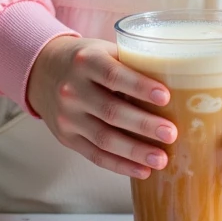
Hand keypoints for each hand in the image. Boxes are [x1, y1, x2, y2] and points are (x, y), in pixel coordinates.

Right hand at [26, 35, 176, 180]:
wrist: (42, 72)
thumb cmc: (85, 60)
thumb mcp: (103, 50)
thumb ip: (131, 64)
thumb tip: (178, 81)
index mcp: (85, 61)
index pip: (113, 75)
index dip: (139, 87)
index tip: (165, 96)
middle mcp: (72, 89)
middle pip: (110, 111)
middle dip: (143, 125)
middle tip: (171, 134)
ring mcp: (67, 117)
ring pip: (103, 138)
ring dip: (135, 151)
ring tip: (161, 159)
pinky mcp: (66, 138)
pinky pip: (95, 156)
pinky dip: (120, 165)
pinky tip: (142, 170)